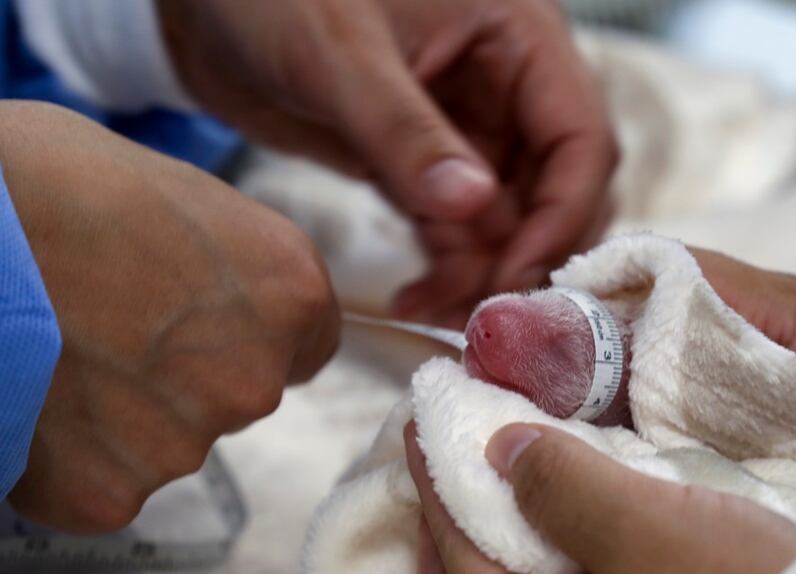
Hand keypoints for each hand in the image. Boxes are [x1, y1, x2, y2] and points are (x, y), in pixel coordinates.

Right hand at [3, 101, 339, 533]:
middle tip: (106, 324)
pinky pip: (101, 483)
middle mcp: (256, 380)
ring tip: (60, 352)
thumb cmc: (59, 179)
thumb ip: (233, 269)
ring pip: (166, 442)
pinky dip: (68, 459)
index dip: (246, 332)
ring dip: (123, 416)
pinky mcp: (109, 493)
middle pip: (237, 395)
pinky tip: (33, 399)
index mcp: (292, 294)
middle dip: (184, 373)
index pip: (306, 348)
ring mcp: (186, 443)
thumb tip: (229, 300)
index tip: (196, 317)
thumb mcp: (188, 199)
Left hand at [158, 0, 617, 325]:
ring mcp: (470, 130)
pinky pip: (461, 229)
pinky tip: (416, 299)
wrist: (204, 6)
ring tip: (433, 310)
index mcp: (517, 36)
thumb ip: (406, 132)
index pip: (581, 136)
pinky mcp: (426, 164)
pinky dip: (449, 269)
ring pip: (511, 220)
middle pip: (558, 189)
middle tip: (483, 312)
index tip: (519, 273)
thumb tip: (472, 206)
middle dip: (526, 254)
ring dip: (484, 273)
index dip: (564, 212)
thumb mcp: (342, 56)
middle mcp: (508, 86)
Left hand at [406, 422, 795, 573]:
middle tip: (445, 472)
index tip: (424, 419)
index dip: (434, 479)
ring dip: (496, 557)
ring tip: (497, 498)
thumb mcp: (643, 530)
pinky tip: (564, 541)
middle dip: (446, 534)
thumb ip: (559, 486)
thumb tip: (499, 451)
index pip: (453, 553)